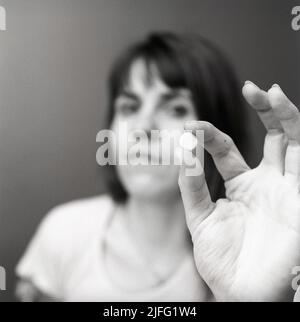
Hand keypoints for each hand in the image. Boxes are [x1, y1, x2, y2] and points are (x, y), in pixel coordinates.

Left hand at [178, 82, 299, 301]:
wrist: (243, 295)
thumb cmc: (223, 263)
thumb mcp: (201, 219)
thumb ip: (192, 187)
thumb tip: (183, 152)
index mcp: (243, 186)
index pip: (228, 148)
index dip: (210, 134)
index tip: (192, 125)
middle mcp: (269, 183)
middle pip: (273, 137)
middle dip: (265, 111)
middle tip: (252, 87)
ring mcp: (288, 190)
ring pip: (294, 143)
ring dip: (286, 116)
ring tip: (269, 92)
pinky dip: (294, 139)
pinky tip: (285, 115)